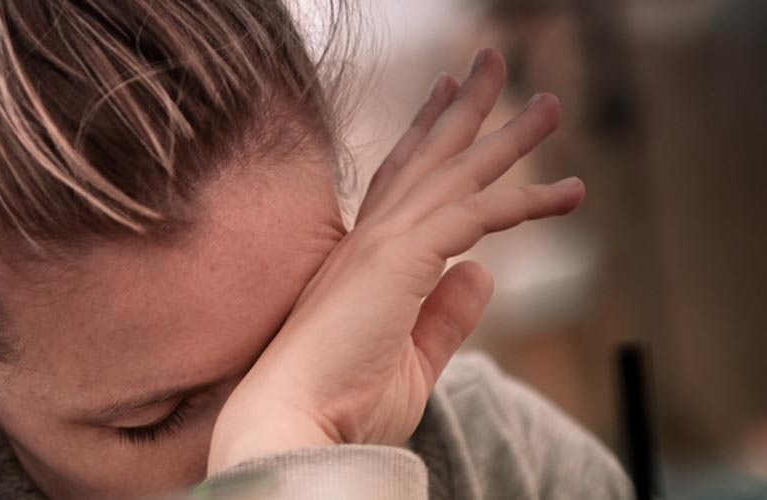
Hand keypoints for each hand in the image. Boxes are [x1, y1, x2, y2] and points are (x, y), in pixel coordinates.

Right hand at [207, 49, 584, 472]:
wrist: (294, 422)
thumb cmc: (340, 403)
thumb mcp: (411, 359)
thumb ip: (446, 316)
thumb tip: (482, 274)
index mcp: (363, 258)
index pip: (400, 182)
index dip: (426, 137)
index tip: (446, 99)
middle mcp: (368, 239)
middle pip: (426, 159)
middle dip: (464, 109)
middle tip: (491, 63)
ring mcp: (381, 244)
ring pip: (455, 174)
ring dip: (506, 136)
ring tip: (548, 104)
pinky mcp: (399, 260)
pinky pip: (475, 215)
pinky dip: (521, 200)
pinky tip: (566, 193)